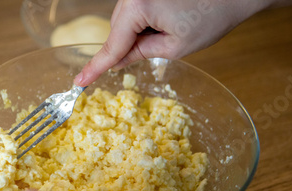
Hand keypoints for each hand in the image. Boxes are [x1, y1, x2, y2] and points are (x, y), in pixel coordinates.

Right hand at [74, 0, 269, 85]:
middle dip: (131, 44)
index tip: (79, 82)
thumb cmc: (212, 16)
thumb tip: (117, 60)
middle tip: (163, 43)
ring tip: (174, 24)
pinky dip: (146, 20)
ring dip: (141, 31)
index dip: (96, 67)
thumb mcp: (174, 46)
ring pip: (126, 19)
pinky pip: (135, 9)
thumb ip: (140, 53)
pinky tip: (170, 16)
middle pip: (118, 29)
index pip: (112, 44)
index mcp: (138, 6)